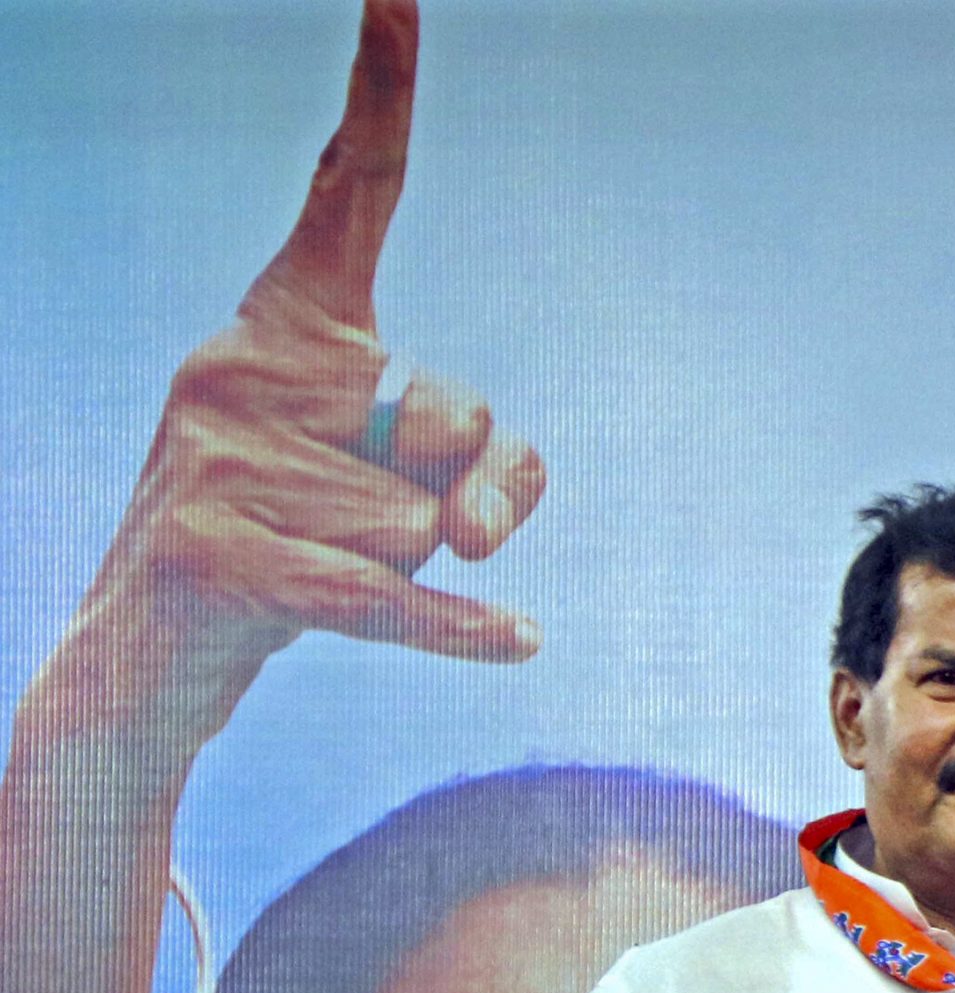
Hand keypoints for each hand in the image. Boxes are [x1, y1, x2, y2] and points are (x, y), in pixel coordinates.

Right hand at [72, 0, 544, 757]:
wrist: (150, 655)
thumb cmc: (300, 547)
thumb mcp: (412, 486)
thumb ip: (490, 473)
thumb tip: (479, 521)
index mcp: (284, 326)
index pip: (349, 196)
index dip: (382, 95)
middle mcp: (241, 365)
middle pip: (457, 418)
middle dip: (463, 494)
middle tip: (374, 534)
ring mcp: (222, 459)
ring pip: (423, 521)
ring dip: (412, 570)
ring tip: (317, 572)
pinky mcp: (225, 558)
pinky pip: (389, 594)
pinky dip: (458, 628)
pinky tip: (522, 640)